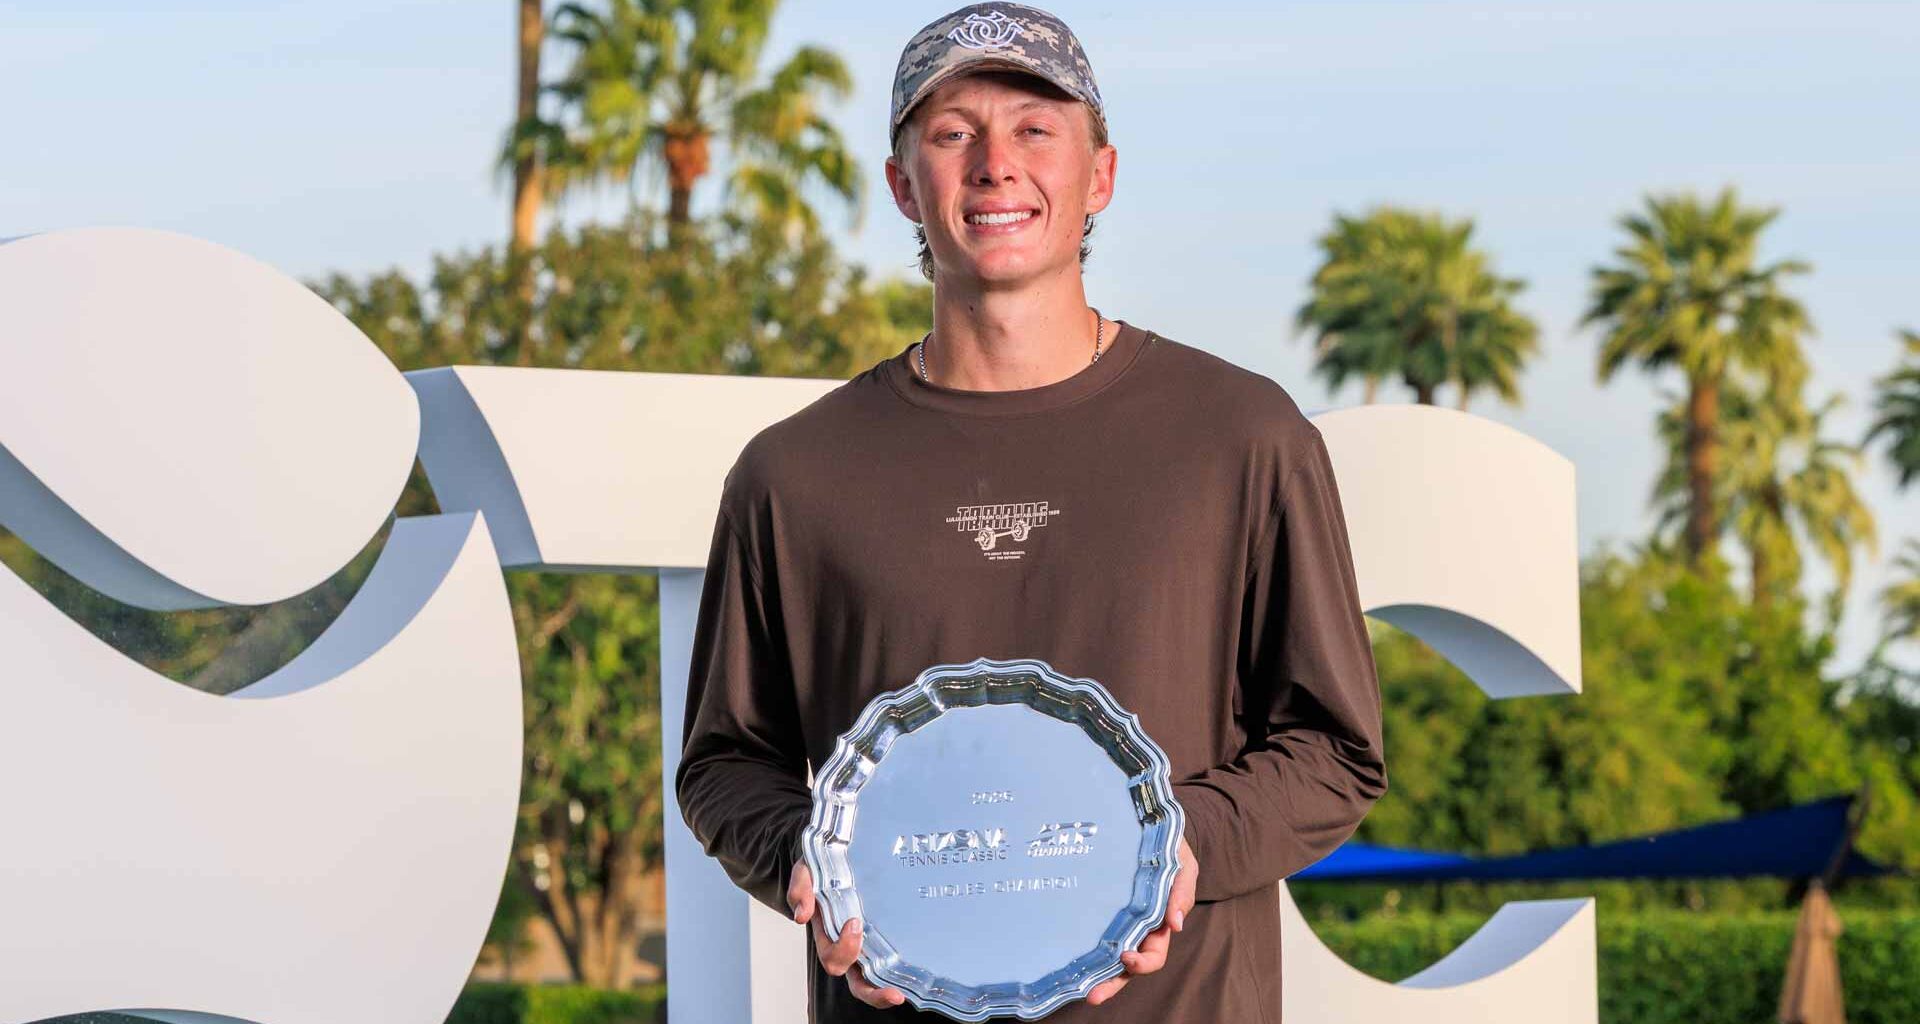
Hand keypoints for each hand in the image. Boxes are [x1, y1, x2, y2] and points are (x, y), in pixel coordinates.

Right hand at [789, 858, 907, 1008]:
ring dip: (887, 991)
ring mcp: (870, 944)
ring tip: (902, 994)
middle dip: (873, 992)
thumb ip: (801, 889)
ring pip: (876, 980)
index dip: (844, 949)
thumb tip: (802, 915)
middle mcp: (850, 947)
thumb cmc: (823, 869)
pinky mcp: (888, 936)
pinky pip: (894, 962)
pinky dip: (903, 973)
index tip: (854, 922)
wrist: (842, 857)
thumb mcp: (807, 872)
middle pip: (858, 982)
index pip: (834, 957)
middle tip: (892, 993)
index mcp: (829, 935)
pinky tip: (919, 973)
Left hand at [1086, 832, 1198, 1006]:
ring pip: (1106, 956)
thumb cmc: (1171, 850)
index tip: (1126, 956)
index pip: (1153, 954)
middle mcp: (1137, 929)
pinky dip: (1082, 949)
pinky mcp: (1098, 910)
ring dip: (1095, 975)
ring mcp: (1117, 921)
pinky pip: (1091, 933)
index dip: (1142, 962)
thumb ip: (1181, 893)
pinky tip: (1064, 959)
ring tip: (1078, 989)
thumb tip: (1175, 924)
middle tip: (1092, 994)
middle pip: (1126, 966)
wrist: (1150, 827)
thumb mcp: (1183, 867)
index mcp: (1159, 924)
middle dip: (1111, 983)